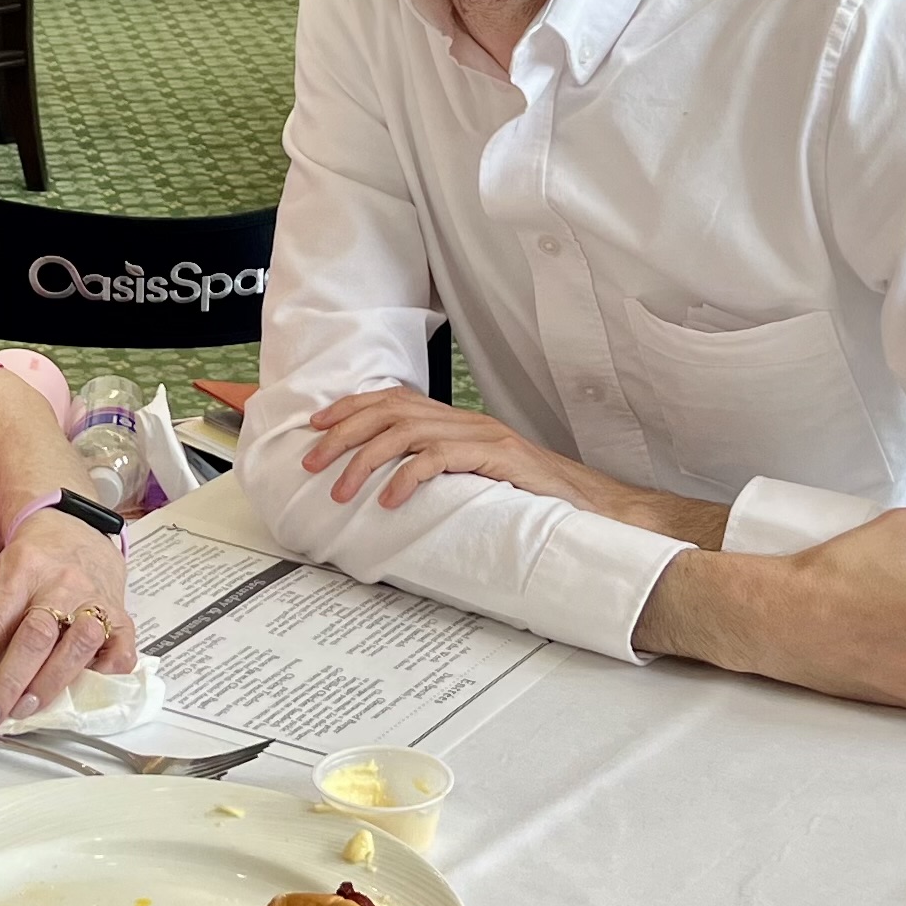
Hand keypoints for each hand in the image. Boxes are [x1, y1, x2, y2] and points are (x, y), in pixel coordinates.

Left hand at [0, 507, 136, 731]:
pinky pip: (120, 652)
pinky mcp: (123, 617)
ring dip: (50, 685)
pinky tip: (82, 695)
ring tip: (25, 712)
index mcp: (23, 569)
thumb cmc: (32, 563)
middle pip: (35, 636)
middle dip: (9, 684)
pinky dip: (103, 677)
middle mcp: (61, 584)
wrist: (80, 534)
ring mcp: (96, 600)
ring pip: (77, 645)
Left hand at [304, 387, 580, 505]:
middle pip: (390, 411)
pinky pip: (441, 458)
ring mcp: (482, 437)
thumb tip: (390, 484)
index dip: (350, 408)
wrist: (593, 504)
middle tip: (312, 461)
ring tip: (342, 489)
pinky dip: (408, 476)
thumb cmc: (533, 496)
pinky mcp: (497, 457)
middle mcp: (465, 421)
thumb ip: (440, 470)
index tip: (316, 425)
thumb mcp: (476, 478)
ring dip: (365, 459)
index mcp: (457, 422)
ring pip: (407, 432)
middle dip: (344, 433)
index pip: (393, 400)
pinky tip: (388, 499)